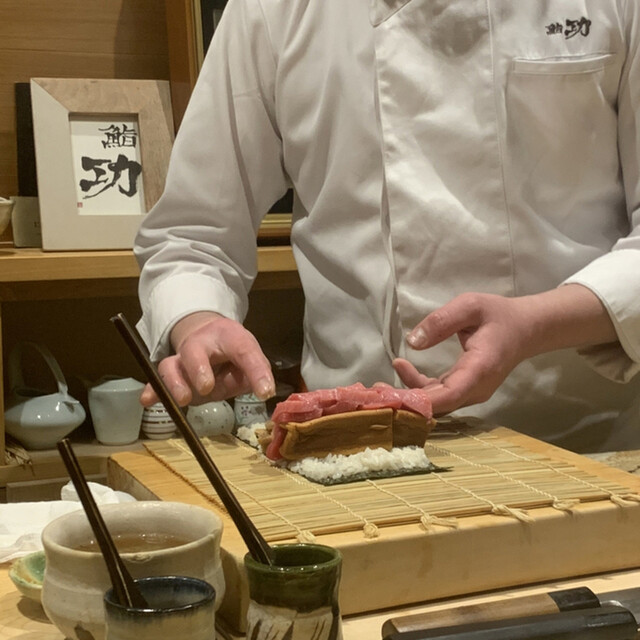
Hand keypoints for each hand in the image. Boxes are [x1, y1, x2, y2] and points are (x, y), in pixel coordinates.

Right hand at [141, 311, 274, 406]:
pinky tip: (147, 400)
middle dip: (198, 369)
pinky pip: (157, 381)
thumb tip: (263, 391)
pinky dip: (152, 390)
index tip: (264, 391)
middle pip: (194, 352)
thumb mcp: (251, 357)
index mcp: (228, 337)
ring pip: (170, 365)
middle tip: (206, 387)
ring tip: (182, 399)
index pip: (244, 349)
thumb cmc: (231, 348)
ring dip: (175, 382)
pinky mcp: (173, 376)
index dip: (255, 369)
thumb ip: (255, 373)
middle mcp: (200, 345)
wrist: (206, 334)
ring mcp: (182, 360)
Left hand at [393, 285, 616, 415]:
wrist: (525, 329)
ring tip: (379, 383)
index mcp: (479, 369)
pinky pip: (438, 396)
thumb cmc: (497, 315)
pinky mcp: (464, 390)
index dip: (419, 401)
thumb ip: (442, 320)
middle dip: (405, 402)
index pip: (449, 395)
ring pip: (436, 403)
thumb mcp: (470, 306)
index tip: (392, 398)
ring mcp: (470, 392)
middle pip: (438, 405)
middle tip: (374, 391)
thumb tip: (412, 342)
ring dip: (408, 396)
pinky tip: (401, 367)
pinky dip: (417, 388)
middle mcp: (475, 388)